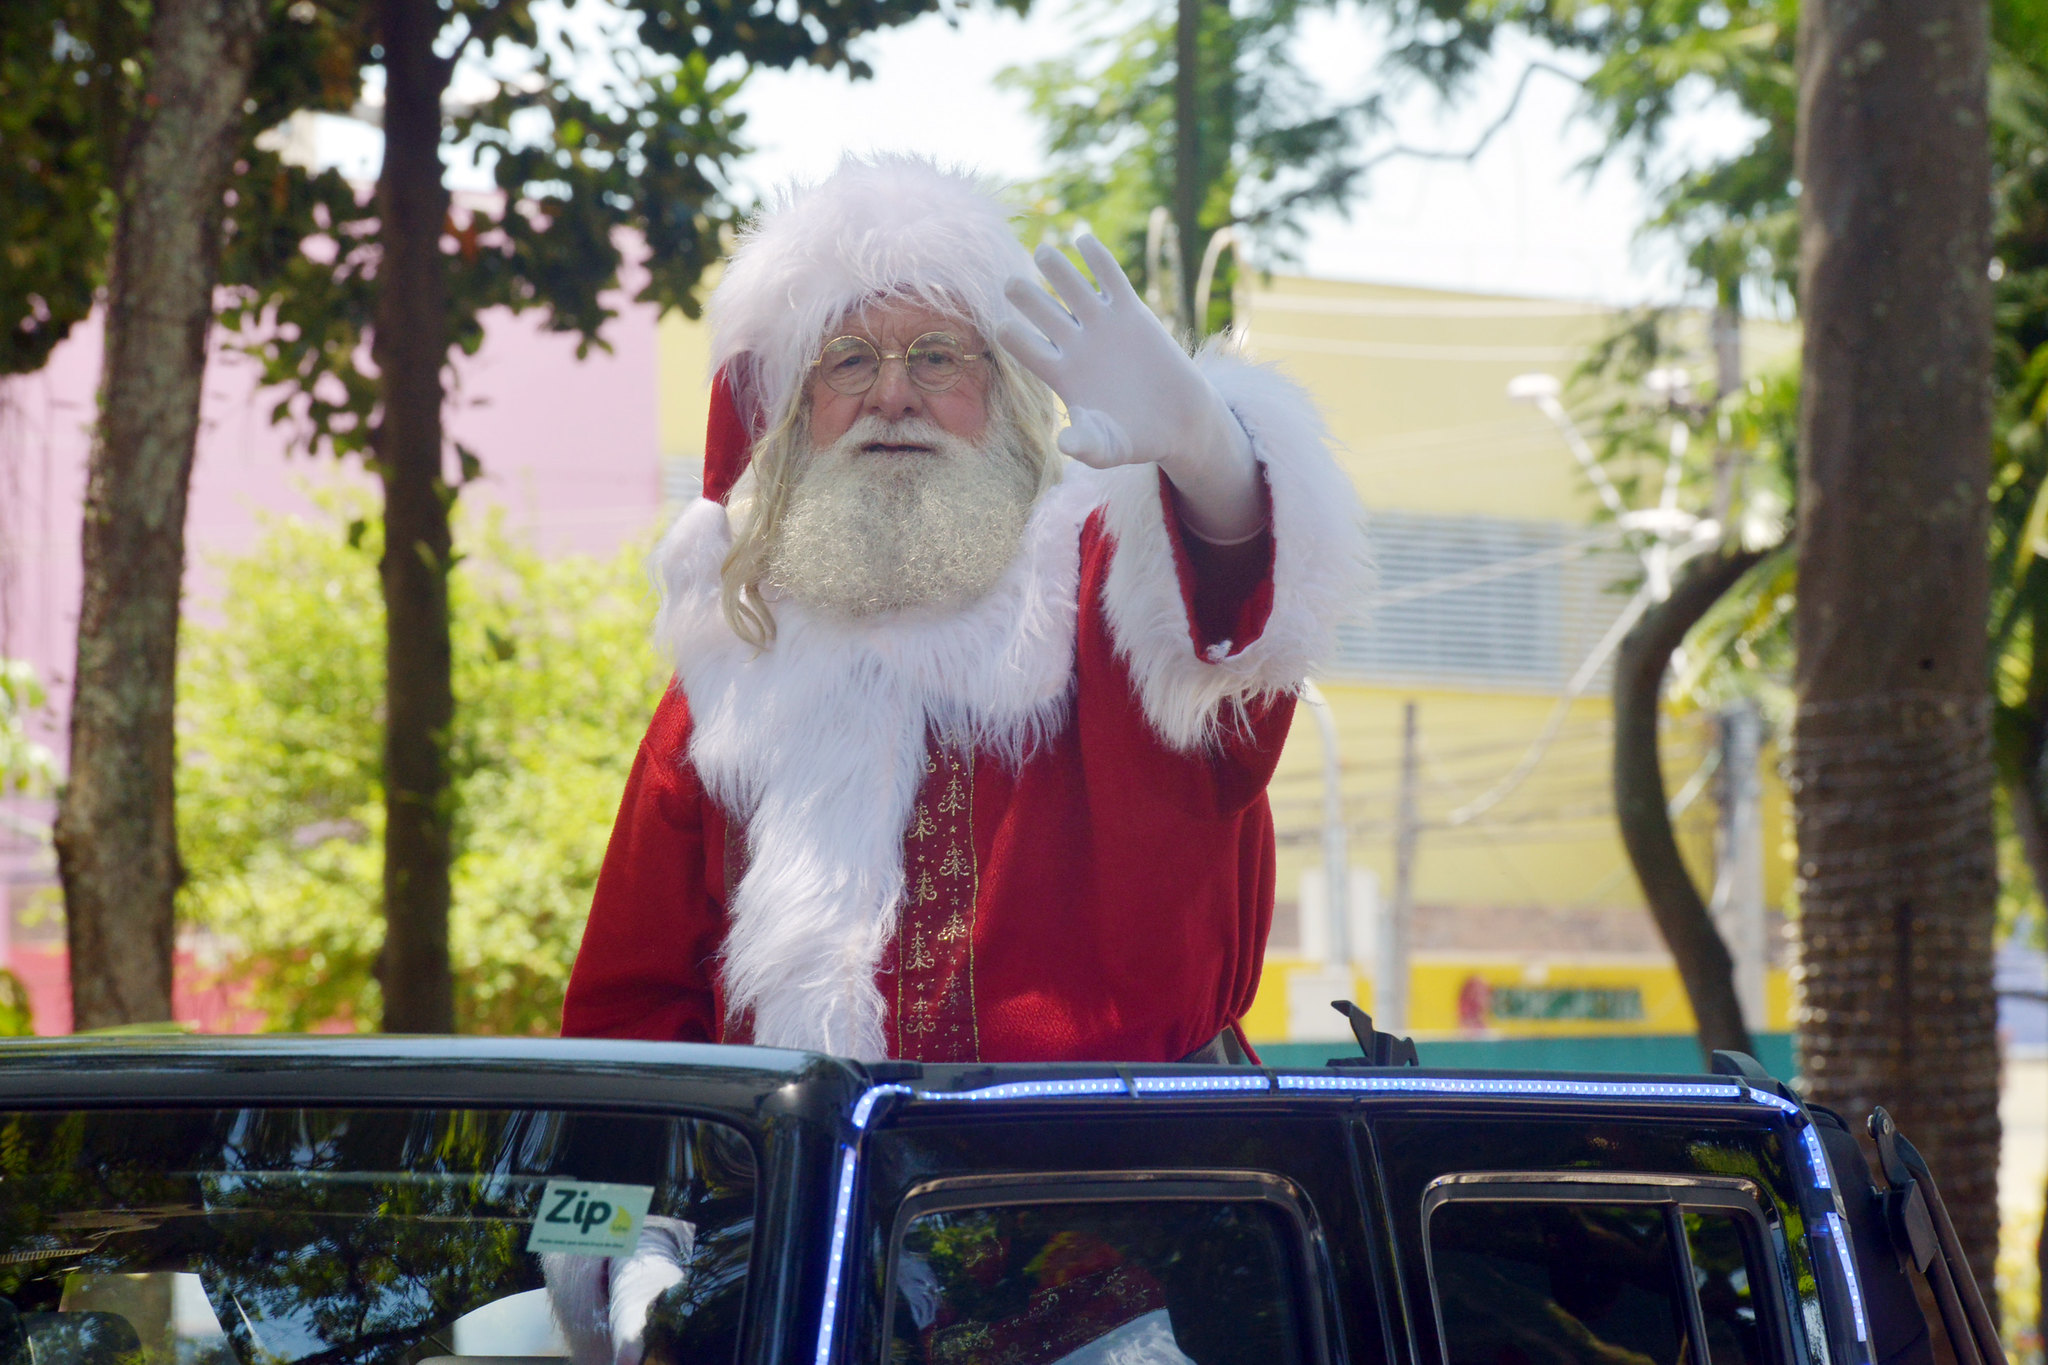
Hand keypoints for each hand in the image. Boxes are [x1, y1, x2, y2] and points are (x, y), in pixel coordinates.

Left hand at [999, 236, 1262, 541]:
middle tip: (1011, 285)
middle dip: (1026, 296)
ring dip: (1056, 269)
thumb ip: (1086, 445)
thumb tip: (1065, 445)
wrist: (1176, 421)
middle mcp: (1074, 344)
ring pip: (1071, 287)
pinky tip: (1083, 240)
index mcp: (1059, 373)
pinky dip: (1097, 260)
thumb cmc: (1135, 438)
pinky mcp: (1130, 312)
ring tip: (1043, 252)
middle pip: (1042, 311)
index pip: (1025, 348)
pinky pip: (1109, 279)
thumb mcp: (1109, 447)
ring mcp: (1101, 324)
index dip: (1013, 337)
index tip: (1003, 327)